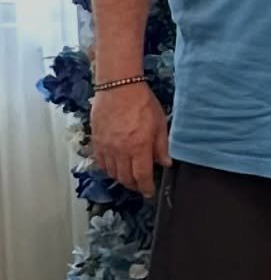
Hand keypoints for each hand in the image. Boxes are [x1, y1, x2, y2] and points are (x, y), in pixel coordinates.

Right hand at [91, 82, 170, 197]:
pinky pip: (100, 162)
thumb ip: (162, 146)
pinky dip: (107, 169)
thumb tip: (165, 163)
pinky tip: (114, 167)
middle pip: (125, 178)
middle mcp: (121, 151)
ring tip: (128, 177)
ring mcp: (106, 147)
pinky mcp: (96, 141)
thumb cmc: (142, 102)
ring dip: (121, 178)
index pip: (142, 176)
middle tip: (140, 186)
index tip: (149, 192)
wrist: (118, 87)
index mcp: (139, 147)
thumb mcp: (160, 123)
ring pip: (112, 172)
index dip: (146, 188)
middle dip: (134, 185)